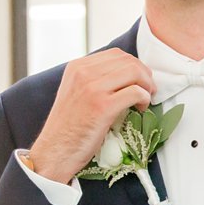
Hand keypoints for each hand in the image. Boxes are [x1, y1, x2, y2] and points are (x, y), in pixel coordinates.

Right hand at [28, 49, 154, 184]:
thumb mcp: (75, 92)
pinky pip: (135, 92)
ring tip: (145, 99)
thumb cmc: (68, 127)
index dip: (134, 65)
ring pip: (134, 72)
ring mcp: (92, 88)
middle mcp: (83, 73)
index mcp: (76, 67)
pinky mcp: (102, 106)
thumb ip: (93, 79)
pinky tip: (141, 108)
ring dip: (147, 85)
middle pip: (127, 60)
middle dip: (144, 74)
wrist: (55, 151)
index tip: (139, 81)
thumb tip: (125, 75)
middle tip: (148, 90)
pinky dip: (144, 99)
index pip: (116, 54)